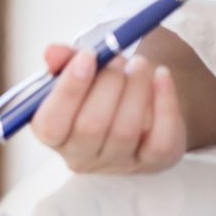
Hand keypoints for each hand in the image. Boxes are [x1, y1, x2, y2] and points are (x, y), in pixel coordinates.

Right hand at [29, 43, 188, 174]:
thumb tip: (53, 52)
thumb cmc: (103, 88)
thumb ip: (65, 61)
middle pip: (90, 127)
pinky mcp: (154, 162)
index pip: (50, 124)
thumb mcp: (83, 71)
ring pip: (125, 132)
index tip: (87, 55)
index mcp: (55, 135)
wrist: (144, 105)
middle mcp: (82, 156)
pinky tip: (163, 76)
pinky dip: (164, 103)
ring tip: (139, 64)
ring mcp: (118, 163)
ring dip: (135, 89)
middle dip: (108, 84)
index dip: (68, 90)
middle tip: (120, 59)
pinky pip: (160, 139)